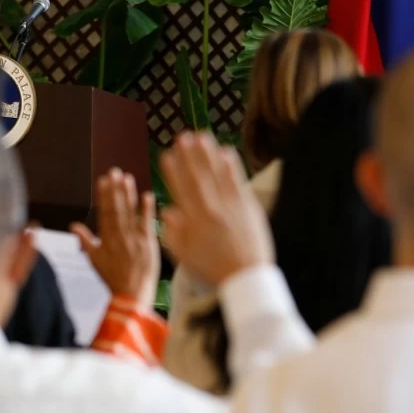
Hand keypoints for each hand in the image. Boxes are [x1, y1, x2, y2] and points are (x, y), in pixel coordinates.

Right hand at [71, 169, 158, 309]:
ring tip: (127, 178)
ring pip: (130, 213)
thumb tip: (73, 226)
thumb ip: (85, 241)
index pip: (104, 213)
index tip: (103, 180)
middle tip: (114, 171)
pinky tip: (147, 195)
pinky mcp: (148, 245)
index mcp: (106, 240)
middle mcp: (119, 238)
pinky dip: (147, 210)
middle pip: (116, 209)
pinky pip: (147, 224)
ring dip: (128, 194)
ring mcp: (134, 241)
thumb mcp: (94, 260)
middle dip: (115, 189)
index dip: (103, 196)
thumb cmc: (113, 279)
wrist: (130, 296)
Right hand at [159, 132, 273, 285]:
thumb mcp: (185, 256)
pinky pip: (238, 181)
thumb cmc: (214, 268)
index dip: (172, 171)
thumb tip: (167, 211)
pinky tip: (225, 151)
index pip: (180, 190)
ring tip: (201, 136)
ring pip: (217, 174)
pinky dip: (231, 165)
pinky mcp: (248, 206)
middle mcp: (211, 210)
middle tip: (182, 137)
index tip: (166, 155)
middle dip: (189, 155)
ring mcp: (230, 206)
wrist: (246, 276)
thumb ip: (173, 233)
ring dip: (208, 154)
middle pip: (197, 177)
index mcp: (193, 221)